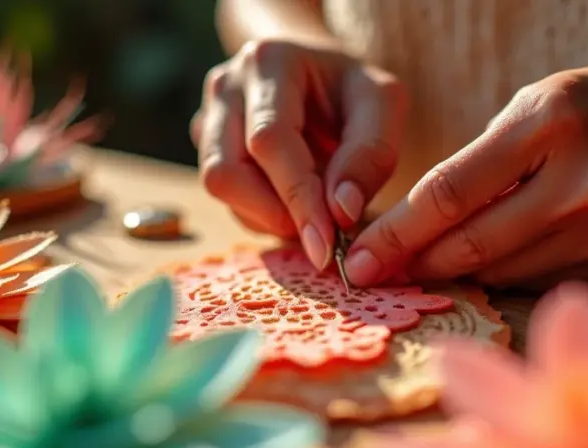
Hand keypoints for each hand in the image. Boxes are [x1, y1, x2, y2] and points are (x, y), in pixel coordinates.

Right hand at [191, 39, 406, 268]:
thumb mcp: (383, 106)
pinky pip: (225, 196)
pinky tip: (293, 203)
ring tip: (312, 214)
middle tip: (323, 237)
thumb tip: (341, 211)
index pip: (270, 141)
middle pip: (226, 171)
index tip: (327, 246)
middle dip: (276, 215)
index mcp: (269, 62)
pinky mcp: (205, 145)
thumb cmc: (353, 90)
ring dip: (267, 217)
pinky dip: (262, 214)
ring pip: (219, 188)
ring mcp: (207, 116)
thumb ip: (370, 155)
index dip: (297, 197)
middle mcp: (225, 86)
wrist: (321, 75)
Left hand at [344, 63, 587, 288]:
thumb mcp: (543, 101)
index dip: (397, 233)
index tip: (357, 260)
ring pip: (502, 273)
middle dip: (414, 264)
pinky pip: (539, 282)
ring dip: (453, 274)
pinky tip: (481, 266)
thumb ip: (483, 159)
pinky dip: (502, 276)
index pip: (452, 193)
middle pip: (473, 246)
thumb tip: (420, 222)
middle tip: (372, 274)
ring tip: (417, 268)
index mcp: (553, 125)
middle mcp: (583, 185)